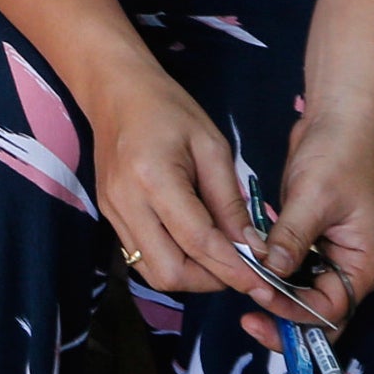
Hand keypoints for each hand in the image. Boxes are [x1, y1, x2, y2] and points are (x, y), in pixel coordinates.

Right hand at [88, 66, 270, 301]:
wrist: (114, 91)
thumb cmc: (168, 109)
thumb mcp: (212, 146)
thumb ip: (230, 200)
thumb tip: (252, 248)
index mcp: (154, 178)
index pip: (198, 241)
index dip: (233, 269)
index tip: (264, 283)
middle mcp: (126, 202)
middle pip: (169, 272)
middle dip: (210, 281)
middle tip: (240, 269)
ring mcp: (112, 211)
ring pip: (152, 272)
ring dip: (191, 277)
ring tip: (218, 260)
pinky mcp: (108, 214)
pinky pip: (141, 257)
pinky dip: (172, 261)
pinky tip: (193, 247)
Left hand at [243, 110, 373, 352]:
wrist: (341, 120)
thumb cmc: (339, 156)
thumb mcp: (314, 197)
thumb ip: (292, 237)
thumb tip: (269, 270)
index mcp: (363, 265)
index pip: (331, 310)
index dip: (295, 312)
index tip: (259, 295)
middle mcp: (349, 268)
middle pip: (318, 313)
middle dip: (285, 320)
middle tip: (247, 321)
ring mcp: (329, 255)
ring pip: (301, 293)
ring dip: (274, 295)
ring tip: (239, 291)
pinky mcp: (309, 239)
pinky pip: (290, 268)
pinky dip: (269, 270)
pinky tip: (244, 263)